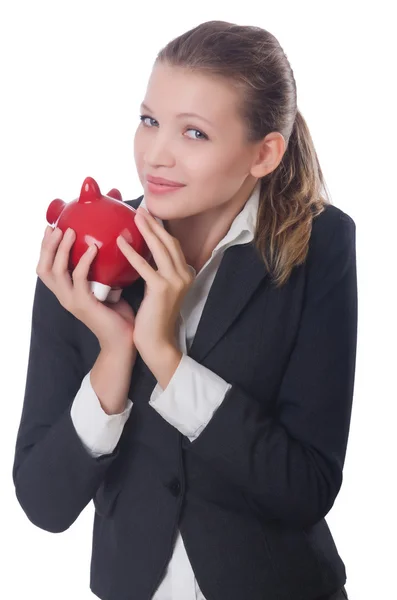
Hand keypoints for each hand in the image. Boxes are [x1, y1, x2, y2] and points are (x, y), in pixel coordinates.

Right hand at [36, 225, 136, 350]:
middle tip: (58, 227)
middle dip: (48, 245)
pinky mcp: (84, 304)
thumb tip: (110, 248)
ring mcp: (72, 301)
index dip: (46, 248)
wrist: (124, 341)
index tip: (53, 228)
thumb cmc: (118, 314)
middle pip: (44, 267)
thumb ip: (101, 272)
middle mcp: (64, 296)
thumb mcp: (106, 288)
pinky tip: (93, 249)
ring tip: (70, 232)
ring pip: (57, 270)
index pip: (46, 268)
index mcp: (67, 292)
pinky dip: (84, 261)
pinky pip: (79, 278)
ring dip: (62, 249)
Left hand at [116, 206, 193, 365]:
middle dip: (155, 223)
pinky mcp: (162, 289)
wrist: (157, 343)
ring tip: (134, 216)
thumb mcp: (157, 291)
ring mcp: (175, 281)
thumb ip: (154, 273)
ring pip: (160, 248)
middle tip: (140, 208)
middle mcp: (184, 275)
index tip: (148, 215)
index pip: (172, 246)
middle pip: (169, 242)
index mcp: (185, 274)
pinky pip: (145, 265)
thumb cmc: (153, 319)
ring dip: (147, 230)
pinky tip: (120, 242)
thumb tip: (139, 254)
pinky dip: (132, 252)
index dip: (161, 229)